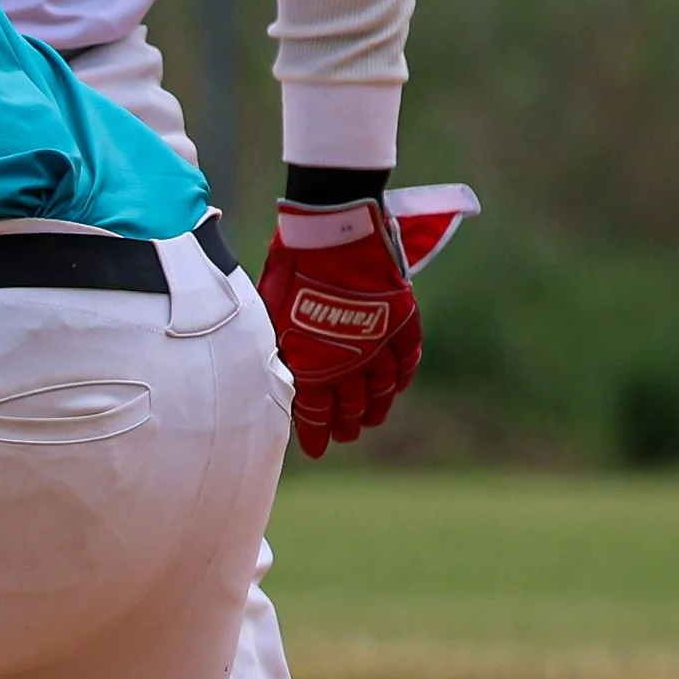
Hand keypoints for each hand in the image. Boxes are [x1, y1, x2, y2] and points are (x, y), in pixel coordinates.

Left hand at [256, 196, 421, 456]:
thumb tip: (280, 371)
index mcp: (311, 362)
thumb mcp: (272, 312)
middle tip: (344, 434)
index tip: (316, 448)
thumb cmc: (289, 267)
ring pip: (381, 390)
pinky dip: (401, 377)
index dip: (316, 433)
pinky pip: (406, 360)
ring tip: (370, 419)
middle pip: (351, 407)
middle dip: (345, 425)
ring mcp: (378, 342)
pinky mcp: (402, 321)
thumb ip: (282, 345)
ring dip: (375, 409)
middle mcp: (348, 360)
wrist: (331, 230)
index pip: (315, 412)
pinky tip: (395, 387)